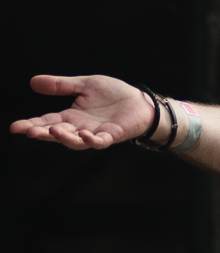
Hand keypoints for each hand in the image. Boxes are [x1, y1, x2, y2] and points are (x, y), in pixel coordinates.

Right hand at [9, 75, 153, 149]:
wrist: (140, 102)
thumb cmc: (114, 95)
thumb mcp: (84, 85)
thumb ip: (61, 86)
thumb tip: (33, 82)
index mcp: (72, 116)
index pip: (47, 121)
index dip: (31, 125)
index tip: (15, 128)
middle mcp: (81, 127)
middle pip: (58, 134)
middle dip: (43, 133)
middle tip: (29, 132)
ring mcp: (97, 133)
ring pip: (77, 141)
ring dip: (65, 138)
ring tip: (53, 132)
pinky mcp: (113, 135)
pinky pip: (101, 141)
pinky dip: (92, 140)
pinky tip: (85, 135)